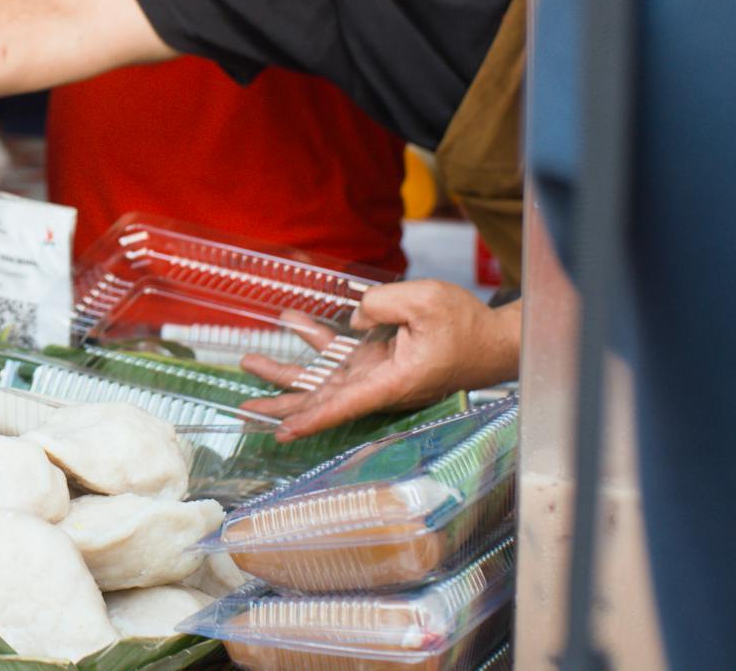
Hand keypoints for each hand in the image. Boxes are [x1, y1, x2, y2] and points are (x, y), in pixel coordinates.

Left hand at [238, 282, 519, 441]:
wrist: (492, 340)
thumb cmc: (466, 326)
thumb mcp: (425, 301)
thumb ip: (381, 303)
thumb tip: (351, 316)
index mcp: (391, 381)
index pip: (343, 405)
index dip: (310, 419)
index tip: (280, 433)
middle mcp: (379, 383)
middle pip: (321, 398)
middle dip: (281, 401)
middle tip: (243, 405)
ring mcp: (377, 372)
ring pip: (323, 377)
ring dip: (287, 369)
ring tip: (249, 361)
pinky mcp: (378, 359)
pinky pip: (340, 351)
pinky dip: (315, 337)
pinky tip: (292, 321)